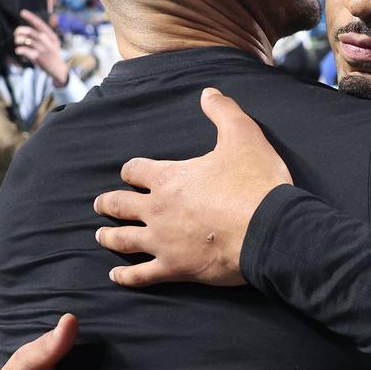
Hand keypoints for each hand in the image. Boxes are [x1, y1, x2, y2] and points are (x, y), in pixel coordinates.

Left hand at [14, 10, 68, 86]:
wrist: (59, 70)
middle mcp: (48, 41)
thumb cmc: (52, 56)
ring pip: (28, 40)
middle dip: (21, 30)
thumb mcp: (51, 44)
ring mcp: (44, 49)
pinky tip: (18, 51)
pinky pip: (26, 50)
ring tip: (17, 42)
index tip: (22, 12)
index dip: (31, 17)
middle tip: (16, 33)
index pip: (40, 24)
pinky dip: (20, 50)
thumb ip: (41, 37)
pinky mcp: (40, 57)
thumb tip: (26, 31)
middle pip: (31, 31)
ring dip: (19, 40)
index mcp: (51, 36)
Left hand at [94, 88, 292, 286]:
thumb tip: (208, 92)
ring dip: (109, 236)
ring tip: (101, 235)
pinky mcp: (175, 268)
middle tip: (100, 204)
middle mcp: (157, 209)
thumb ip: (223, 111)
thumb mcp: (244, 135)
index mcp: (169, 177)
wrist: (270, 230)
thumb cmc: (256, 183)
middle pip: (121, 204)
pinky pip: (141, 275)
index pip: (136, 170)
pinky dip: (125, 277)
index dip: (131, 170)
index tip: (129, 173)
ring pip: (123, 239)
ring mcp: (163, 241)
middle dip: (109, 202)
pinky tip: (115, 276)